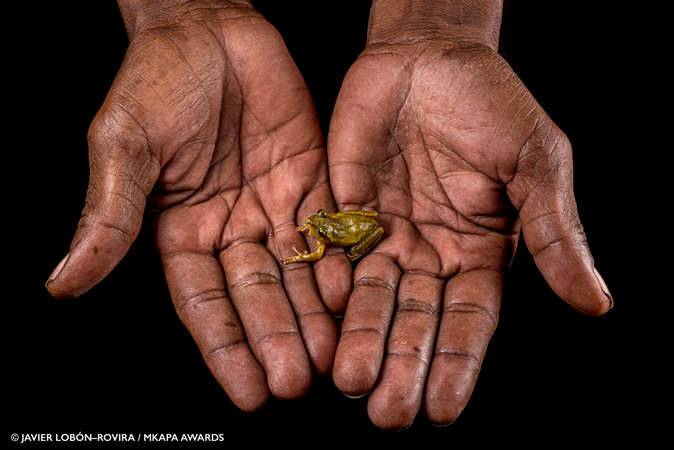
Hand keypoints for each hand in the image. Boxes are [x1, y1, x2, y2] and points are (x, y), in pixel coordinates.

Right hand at [45, 0, 350, 411]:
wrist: (210, 29)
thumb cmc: (158, 80)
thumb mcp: (124, 146)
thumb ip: (108, 216)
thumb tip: (65, 282)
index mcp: (181, 230)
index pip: (206, 303)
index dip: (225, 347)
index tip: (246, 390)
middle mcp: (231, 227)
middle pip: (257, 296)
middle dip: (276, 340)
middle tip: (296, 382)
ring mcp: (272, 206)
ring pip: (296, 273)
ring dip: (312, 315)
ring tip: (330, 356)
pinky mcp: (309, 181)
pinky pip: (327, 230)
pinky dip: (338, 263)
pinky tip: (350, 294)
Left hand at [328, 0, 612, 429]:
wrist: (427, 57)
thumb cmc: (491, 104)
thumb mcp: (536, 163)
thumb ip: (554, 231)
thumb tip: (595, 301)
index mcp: (479, 253)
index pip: (469, 323)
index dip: (458, 366)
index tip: (443, 409)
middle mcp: (430, 255)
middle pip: (415, 323)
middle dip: (402, 367)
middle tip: (387, 413)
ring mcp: (384, 236)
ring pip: (370, 300)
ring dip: (361, 340)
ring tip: (350, 380)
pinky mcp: (344, 213)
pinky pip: (334, 258)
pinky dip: (329, 288)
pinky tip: (325, 319)